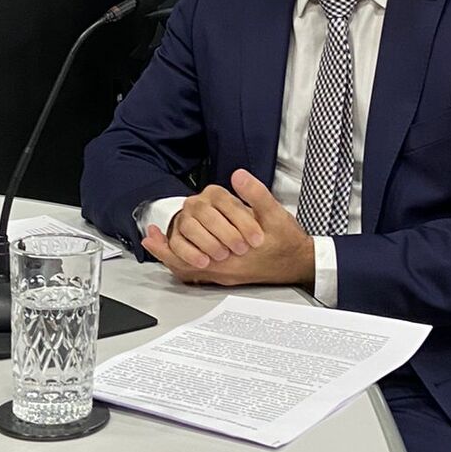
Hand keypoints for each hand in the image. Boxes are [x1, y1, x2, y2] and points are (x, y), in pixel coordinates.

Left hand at [141, 170, 314, 286]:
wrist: (300, 264)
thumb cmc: (288, 243)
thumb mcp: (276, 214)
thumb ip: (256, 195)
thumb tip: (238, 177)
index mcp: (233, 256)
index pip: (191, 255)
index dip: (169, 245)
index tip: (151, 234)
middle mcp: (225, 269)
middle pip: (185, 266)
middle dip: (167, 250)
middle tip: (150, 238)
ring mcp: (227, 273)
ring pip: (191, 272)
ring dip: (173, 258)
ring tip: (156, 245)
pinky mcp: (231, 273)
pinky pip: (201, 274)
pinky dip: (186, 263)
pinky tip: (181, 251)